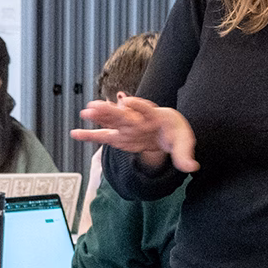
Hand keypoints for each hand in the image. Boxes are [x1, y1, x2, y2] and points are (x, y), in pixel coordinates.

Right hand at [72, 96, 197, 173]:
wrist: (168, 131)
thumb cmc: (175, 133)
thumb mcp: (184, 142)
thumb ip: (185, 155)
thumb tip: (192, 167)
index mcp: (154, 116)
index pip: (145, 108)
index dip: (136, 105)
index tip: (126, 101)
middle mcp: (137, 120)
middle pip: (122, 114)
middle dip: (109, 110)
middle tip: (95, 106)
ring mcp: (127, 128)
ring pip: (111, 121)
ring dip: (98, 117)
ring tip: (85, 112)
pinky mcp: (120, 137)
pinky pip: (103, 136)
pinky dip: (89, 136)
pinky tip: (75, 133)